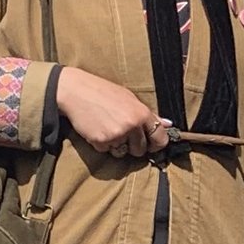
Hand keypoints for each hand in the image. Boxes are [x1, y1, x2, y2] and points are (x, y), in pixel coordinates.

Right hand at [54, 66, 171, 160]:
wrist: (75, 91)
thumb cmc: (103, 92)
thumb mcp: (129, 99)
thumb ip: (148, 114)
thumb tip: (168, 124)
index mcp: (142, 113)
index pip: (160, 139)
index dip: (156, 144)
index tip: (150, 144)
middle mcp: (132, 125)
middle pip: (140, 150)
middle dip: (133, 146)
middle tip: (121, 132)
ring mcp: (117, 135)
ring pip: (122, 153)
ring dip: (117, 146)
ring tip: (107, 127)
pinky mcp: (101, 142)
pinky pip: (106, 151)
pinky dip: (102, 144)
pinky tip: (97, 129)